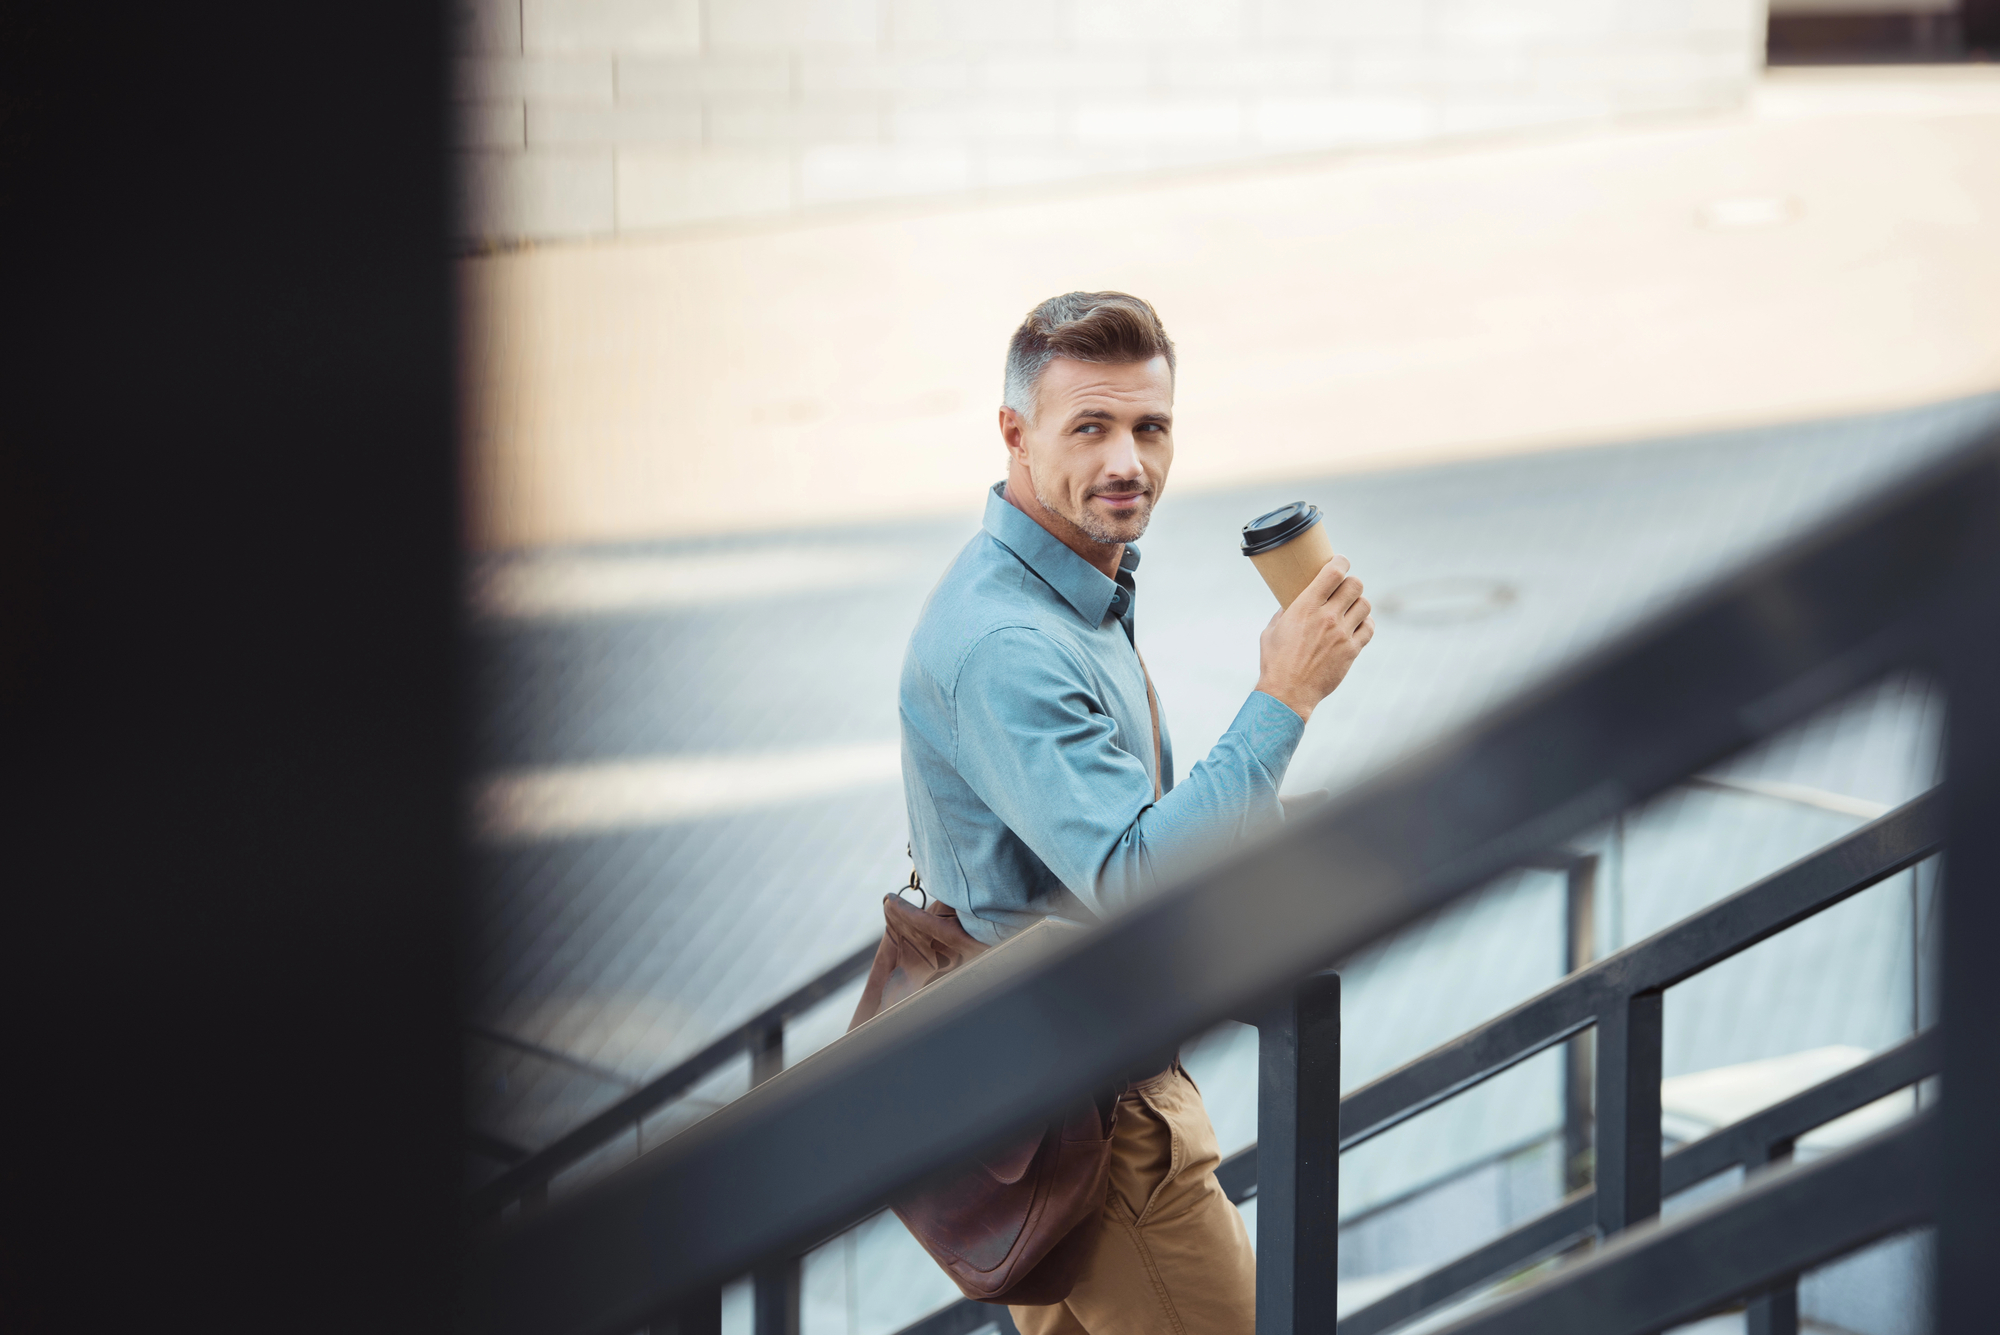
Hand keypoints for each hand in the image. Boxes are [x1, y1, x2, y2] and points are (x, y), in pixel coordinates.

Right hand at [1254, 556, 1374, 722]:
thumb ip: (1286, 611)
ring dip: (1359, 602)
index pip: (1333, 572)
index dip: (1341, 561)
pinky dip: (1365, 624)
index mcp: (1305, 606)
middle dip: (1351, 583)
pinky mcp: (1351, 651)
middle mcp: (1327, 617)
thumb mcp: (1273, 629)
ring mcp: (1342, 634)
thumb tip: (1292, 602)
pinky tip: (1356, 626)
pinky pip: (1369, 628)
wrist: (1287, 693)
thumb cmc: (1275, 661)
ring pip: (1365, 604)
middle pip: (1355, 584)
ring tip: (1350, 608)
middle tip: (1344, 588)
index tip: (1341, 561)